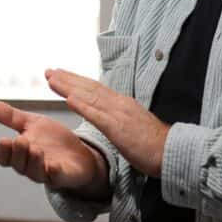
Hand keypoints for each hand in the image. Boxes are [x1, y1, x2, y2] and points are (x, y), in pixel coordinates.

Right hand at [0, 100, 108, 197]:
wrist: (82, 151)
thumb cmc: (54, 140)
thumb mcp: (33, 124)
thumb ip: (10, 117)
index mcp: (21, 154)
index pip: (5, 158)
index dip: (3, 152)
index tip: (3, 140)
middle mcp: (31, 166)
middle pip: (19, 165)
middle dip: (18, 153)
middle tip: (20, 140)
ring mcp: (47, 173)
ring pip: (35, 172)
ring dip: (34, 161)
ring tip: (35, 149)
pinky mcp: (63, 176)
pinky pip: (56, 177)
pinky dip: (54, 172)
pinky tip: (53, 165)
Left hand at [45, 68, 170, 176]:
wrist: (172, 151)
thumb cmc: (156, 144)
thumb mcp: (135, 126)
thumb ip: (122, 119)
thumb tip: (112, 117)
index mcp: (124, 104)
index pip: (97, 89)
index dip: (78, 81)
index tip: (62, 75)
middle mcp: (120, 104)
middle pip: (90, 88)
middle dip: (68, 78)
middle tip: (49, 70)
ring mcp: (119, 115)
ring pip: (90, 97)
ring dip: (69, 86)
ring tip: (51, 79)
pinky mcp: (119, 129)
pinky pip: (97, 115)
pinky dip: (82, 105)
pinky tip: (69, 99)